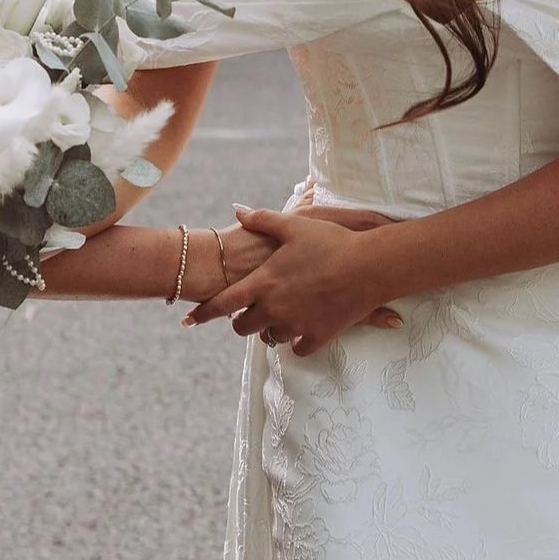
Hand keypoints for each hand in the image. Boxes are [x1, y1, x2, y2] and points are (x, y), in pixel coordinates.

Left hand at [184, 206, 402, 354]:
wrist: (369, 267)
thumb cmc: (331, 242)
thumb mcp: (294, 226)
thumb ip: (262, 220)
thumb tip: (238, 210)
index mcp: (263, 283)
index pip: (222, 304)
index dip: (202, 313)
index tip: (189, 320)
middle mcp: (274, 308)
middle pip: (243, 327)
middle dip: (241, 321)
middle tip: (246, 314)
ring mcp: (296, 325)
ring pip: (270, 339)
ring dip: (269, 330)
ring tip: (277, 318)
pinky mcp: (318, 336)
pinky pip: (298, 349)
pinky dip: (297, 342)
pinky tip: (301, 331)